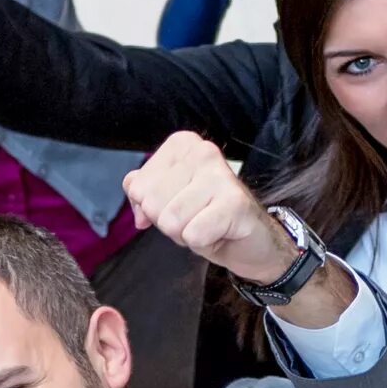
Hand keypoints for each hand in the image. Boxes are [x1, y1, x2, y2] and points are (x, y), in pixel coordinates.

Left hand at [122, 132, 290, 285]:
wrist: (249, 240)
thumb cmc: (205, 215)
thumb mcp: (164, 200)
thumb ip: (140, 194)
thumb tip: (139, 208)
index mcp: (182, 145)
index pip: (137, 187)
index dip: (151, 207)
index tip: (178, 204)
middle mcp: (203, 151)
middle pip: (152, 204)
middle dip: (168, 222)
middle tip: (194, 218)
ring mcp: (220, 175)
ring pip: (170, 221)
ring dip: (185, 233)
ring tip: (206, 225)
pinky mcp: (235, 203)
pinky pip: (193, 234)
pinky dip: (202, 242)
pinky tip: (218, 232)